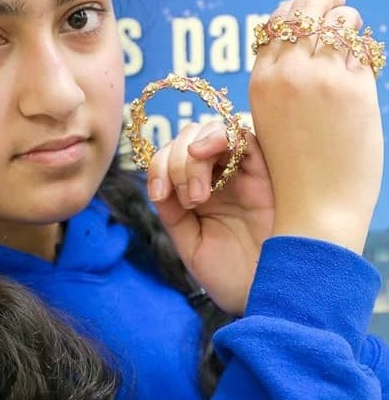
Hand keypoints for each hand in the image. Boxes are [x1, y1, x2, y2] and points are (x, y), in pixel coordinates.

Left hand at [148, 121, 273, 314]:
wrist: (271, 298)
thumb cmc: (234, 278)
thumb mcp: (192, 245)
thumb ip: (173, 213)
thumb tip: (159, 183)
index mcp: (198, 192)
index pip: (171, 158)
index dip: (158, 166)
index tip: (160, 194)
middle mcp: (220, 177)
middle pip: (190, 138)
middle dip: (176, 162)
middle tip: (189, 200)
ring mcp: (242, 172)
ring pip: (211, 132)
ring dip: (192, 154)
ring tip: (198, 194)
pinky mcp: (267, 170)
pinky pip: (242, 137)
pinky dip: (217, 136)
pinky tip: (202, 152)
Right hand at [249, 0, 382, 253]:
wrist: (316, 206)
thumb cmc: (297, 165)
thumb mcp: (274, 117)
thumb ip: (285, 79)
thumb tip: (309, 37)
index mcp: (260, 80)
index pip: (275, 22)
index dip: (294, 11)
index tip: (311, 14)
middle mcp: (285, 72)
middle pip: (303, 7)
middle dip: (322, 0)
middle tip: (337, 6)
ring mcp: (319, 77)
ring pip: (336, 19)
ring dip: (347, 21)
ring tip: (353, 35)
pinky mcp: (352, 88)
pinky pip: (361, 45)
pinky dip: (364, 45)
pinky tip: (364, 59)